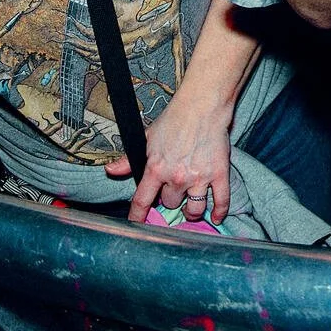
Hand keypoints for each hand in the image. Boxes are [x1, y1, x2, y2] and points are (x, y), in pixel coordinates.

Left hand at [105, 86, 234, 224]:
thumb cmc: (174, 120)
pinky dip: (219, 211)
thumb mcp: (147, 138)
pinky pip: (221, 200)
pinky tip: (217, 216)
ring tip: (190, 208)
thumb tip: (110, 171)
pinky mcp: (219, 174)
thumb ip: (128, 159)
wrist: (202, 106)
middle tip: (173, 191)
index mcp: (156, 169)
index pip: (142, 201)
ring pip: (194, 209)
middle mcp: (177, 177)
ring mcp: (199, 177)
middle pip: (170, 204)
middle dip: (170, 200)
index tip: (137, 225)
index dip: (137, 217)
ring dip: (191, 211)